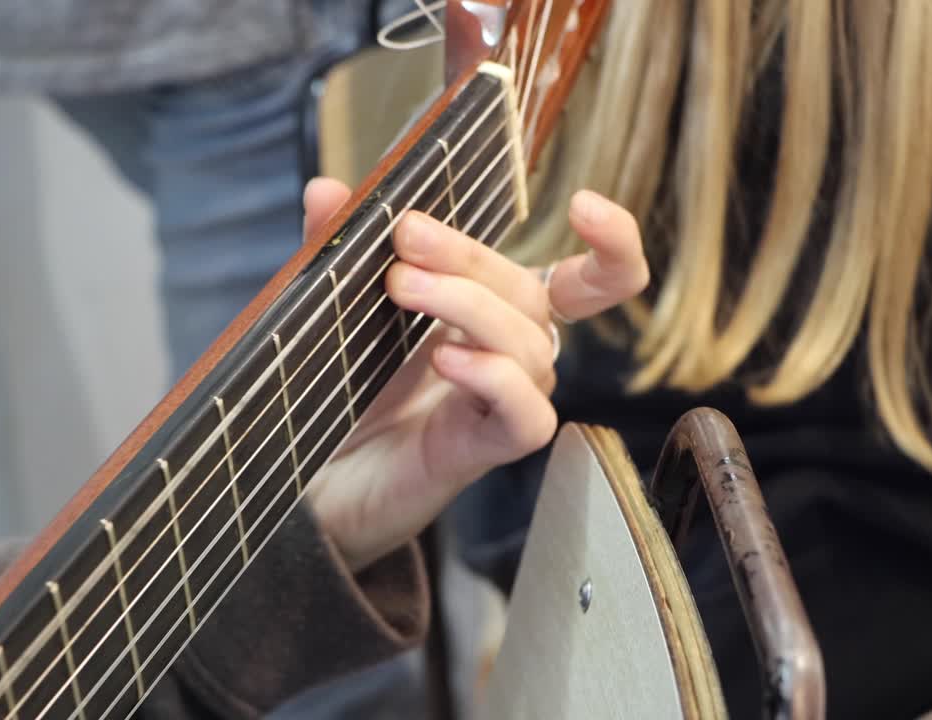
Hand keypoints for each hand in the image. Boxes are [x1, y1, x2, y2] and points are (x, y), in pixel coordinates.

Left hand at [302, 178, 648, 570]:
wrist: (319, 482)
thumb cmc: (348, 392)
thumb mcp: (343, 309)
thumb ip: (339, 248)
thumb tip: (325, 189)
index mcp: (499, 316)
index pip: (586, 281)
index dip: (612, 245)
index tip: (583, 203)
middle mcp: (516, 358)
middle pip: (530, 293)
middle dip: (468, 257)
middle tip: (405, 236)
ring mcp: (505, 405)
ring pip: (527, 346)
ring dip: (466, 305)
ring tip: (401, 288)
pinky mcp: (486, 450)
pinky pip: (523, 415)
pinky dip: (491, 378)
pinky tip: (447, 360)